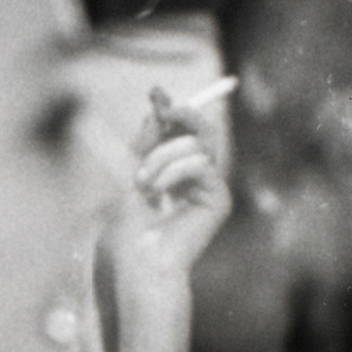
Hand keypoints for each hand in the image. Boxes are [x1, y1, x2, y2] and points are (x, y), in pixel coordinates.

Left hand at [103, 89, 233, 286]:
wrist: (139, 257)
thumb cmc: (131, 222)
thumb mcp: (135, 170)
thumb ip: (148, 141)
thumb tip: (159, 108)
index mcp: (179, 171)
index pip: (185, 131)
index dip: (176, 111)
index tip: (157, 94)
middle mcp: (199, 178)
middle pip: (204, 131)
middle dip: (184, 115)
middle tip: (165, 108)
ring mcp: (211, 188)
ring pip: (198, 145)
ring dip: (163, 156)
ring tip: (142, 181)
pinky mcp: (219, 200)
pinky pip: (202, 164)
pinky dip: (174, 171)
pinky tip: (157, 191)